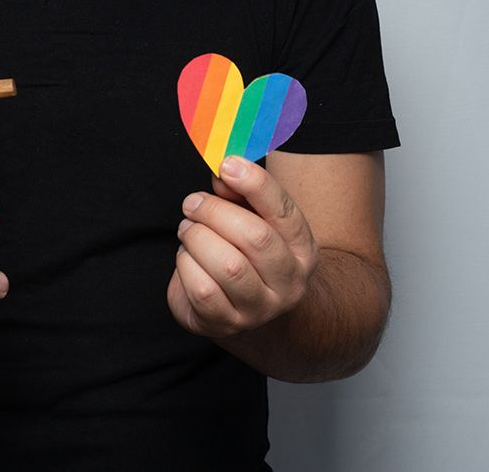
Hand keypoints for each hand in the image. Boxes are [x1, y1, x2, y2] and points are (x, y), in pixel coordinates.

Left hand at [168, 156, 319, 338]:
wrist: (246, 309)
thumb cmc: (246, 254)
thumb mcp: (250, 219)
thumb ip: (239, 194)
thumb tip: (224, 172)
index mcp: (302, 249)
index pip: (284, 211)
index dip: (255, 183)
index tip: (227, 164)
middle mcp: (289, 282)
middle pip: (254, 238)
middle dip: (214, 212)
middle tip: (192, 204)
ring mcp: (260, 308)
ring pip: (228, 266)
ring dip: (197, 239)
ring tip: (188, 231)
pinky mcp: (226, 324)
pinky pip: (202, 290)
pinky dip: (185, 266)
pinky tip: (186, 258)